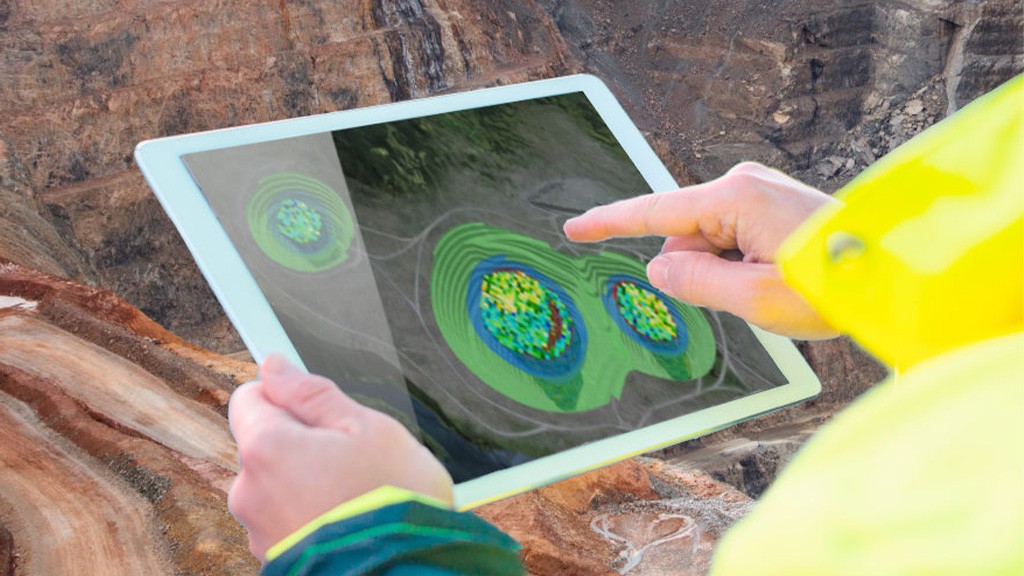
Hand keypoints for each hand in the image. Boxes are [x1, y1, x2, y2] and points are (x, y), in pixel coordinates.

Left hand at [227, 355, 453, 558]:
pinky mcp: (274, 558)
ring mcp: (258, 531)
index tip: (318, 409)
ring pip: (275, 484)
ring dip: (306, 482)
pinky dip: (309, 515)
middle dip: (300, 442)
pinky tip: (346, 518)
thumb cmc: (392, 500)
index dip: (287, 397)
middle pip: (263, 443)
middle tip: (350, 455)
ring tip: (354, 493)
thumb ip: (313, 394)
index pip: (249, 397)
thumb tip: (275, 367)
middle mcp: (248, 491)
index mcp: (266, 448)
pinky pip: (285, 520)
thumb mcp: (367, 428)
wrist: (404, 572)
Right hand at [564, 162, 839, 338]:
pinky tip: (775, 276)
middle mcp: (743, 185)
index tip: (574, 228)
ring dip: (725, 272)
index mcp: (735, 198)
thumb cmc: (834, 284)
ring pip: (708, 244)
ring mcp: (758, 193)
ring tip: (774, 285)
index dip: (609, 223)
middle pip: (685, 237)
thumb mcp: (754, 298)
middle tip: (749, 295)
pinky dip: (740, 265)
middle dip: (699, 272)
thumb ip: (695, 283)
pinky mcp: (769, 206)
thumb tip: (660, 267)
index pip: (653, 212)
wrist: (894, 273)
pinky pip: (730, 240)